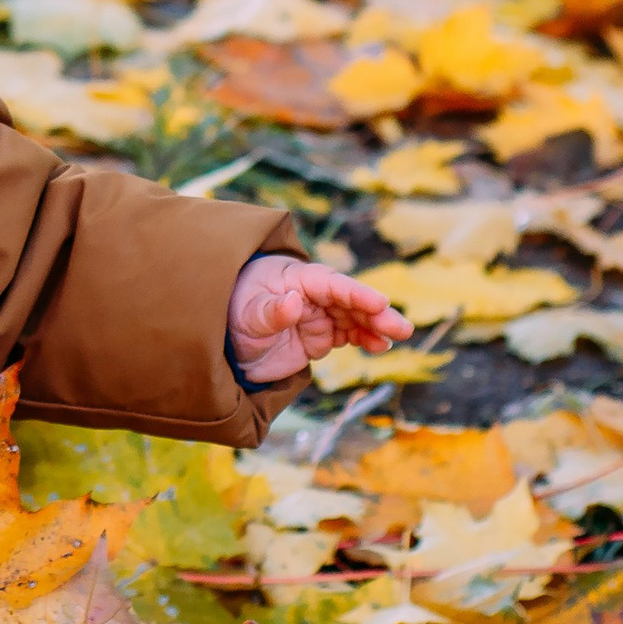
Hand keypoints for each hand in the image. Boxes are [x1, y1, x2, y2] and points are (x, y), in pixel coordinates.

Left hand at [227, 252, 411, 383]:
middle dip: (375, 313)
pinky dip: (364, 339)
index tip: (378, 303)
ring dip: (375, 326)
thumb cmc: (232, 315)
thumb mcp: (246, 315)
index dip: (355, 293)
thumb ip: (270, 310)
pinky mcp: (318, 336)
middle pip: (349, 300)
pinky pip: (347, 335)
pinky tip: (380, 345)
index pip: (331, 283)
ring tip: (397, 336)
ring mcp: (316, 315)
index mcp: (295, 278)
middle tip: (400, 327)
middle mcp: (311, 294)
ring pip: (353, 318)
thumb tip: (294, 301)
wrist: (222, 341)